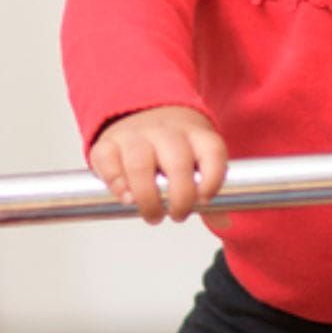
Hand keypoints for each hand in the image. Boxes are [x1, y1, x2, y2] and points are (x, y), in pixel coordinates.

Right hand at [89, 106, 227, 224]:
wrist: (141, 111)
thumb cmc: (173, 145)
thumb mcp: (197, 158)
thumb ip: (208, 189)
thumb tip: (223, 221)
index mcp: (195, 133)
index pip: (212, 151)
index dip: (213, 179)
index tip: (204, 200)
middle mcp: (166, 131)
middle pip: (177, 162)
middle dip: (180, 198)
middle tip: (178, 214)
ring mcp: (135, 134)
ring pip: (140, 164)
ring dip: (147, 198)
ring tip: (153, 214)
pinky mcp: (108, 143)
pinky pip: (108, 163)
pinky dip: (116, 184)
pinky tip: (126, 197)